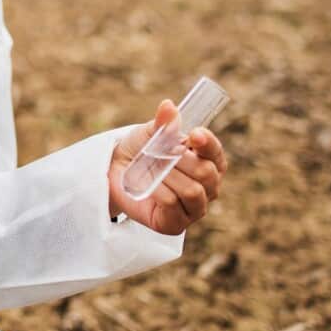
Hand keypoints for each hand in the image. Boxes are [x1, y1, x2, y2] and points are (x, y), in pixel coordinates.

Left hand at [107, 99, 227, 234]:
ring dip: (169, 176)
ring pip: (193, 191)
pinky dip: (158, 191)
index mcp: (208, 162)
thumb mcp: (149, 134)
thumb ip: (162, 123)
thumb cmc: (140, 152)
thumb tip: (168, 106)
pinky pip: (173, 206)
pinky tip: (148, 185)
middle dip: (181, 161)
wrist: (114, 173)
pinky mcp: (175, 224)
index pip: (216, 153)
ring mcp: (194, 208)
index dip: (208, 143)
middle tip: (160, 153)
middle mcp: (207, 187)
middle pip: (207, 174)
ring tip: (151, 168)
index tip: (193, 134)